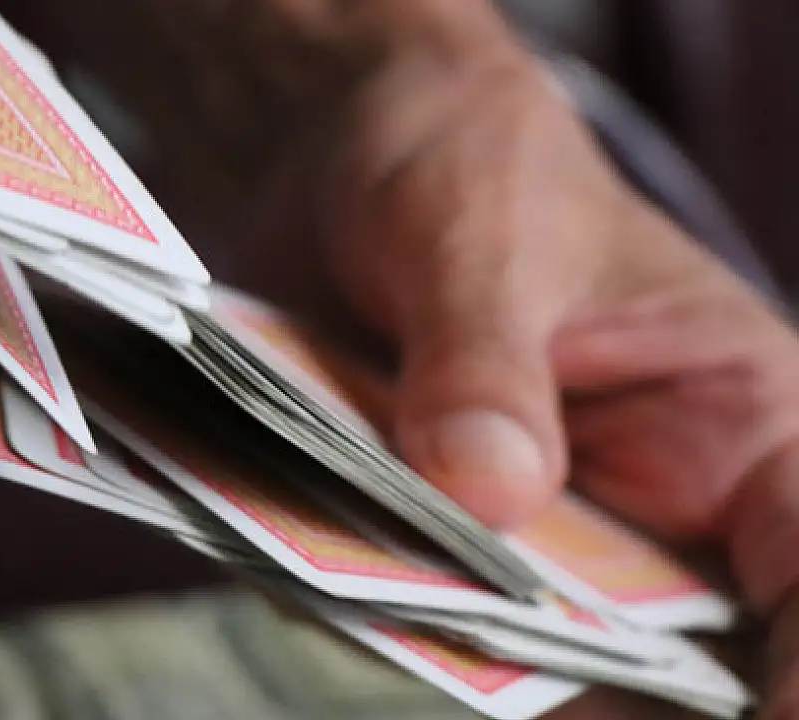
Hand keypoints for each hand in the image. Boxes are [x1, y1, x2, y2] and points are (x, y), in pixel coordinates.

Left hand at [10, 4, 798, 711]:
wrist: (345, 165)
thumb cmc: (465, 167)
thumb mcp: (477, 234)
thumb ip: (482, 358)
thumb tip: (488, 487)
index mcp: (735, 424)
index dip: (798, 675)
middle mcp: (646, 504)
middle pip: (678, 657)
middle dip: (619, 700)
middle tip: (526, 699)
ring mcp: (532, 536)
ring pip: (543, 657)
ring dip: (484, 673)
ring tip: (418, 650)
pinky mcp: (433, 541)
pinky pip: (424, 617)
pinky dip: (392, 629)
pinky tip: (346, 615)